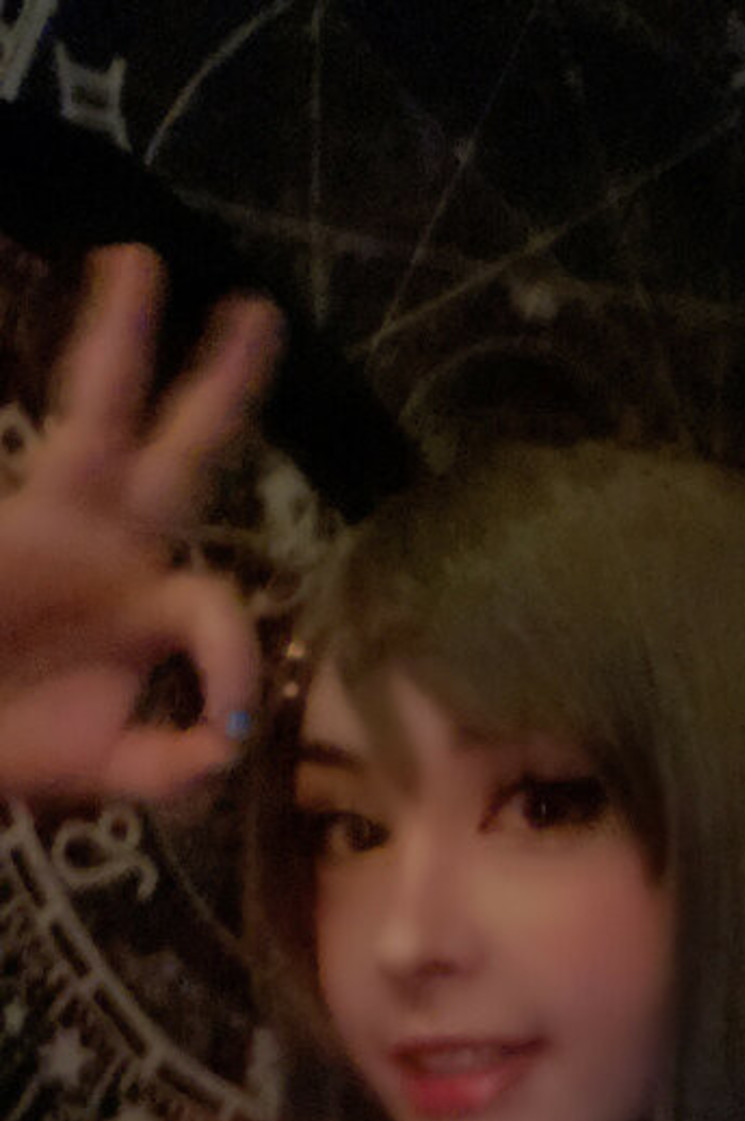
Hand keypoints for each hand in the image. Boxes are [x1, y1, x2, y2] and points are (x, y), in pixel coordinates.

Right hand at [0, 243, 282, 799]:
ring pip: (97, 416)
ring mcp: (54, 520)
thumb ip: (167, 767)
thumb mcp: (102, 769)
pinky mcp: (11, 521)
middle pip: (181, 457)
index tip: (220, 727)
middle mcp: (112, 547)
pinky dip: (67, 383)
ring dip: (120, 340)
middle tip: (259, 314)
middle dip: (221, 389)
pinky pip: (47, 437)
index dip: (234, 660)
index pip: (218, 607)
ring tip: (137, 268)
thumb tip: (223, 745)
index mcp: (146, 608)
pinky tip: (48, 301)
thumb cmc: (9, 741)